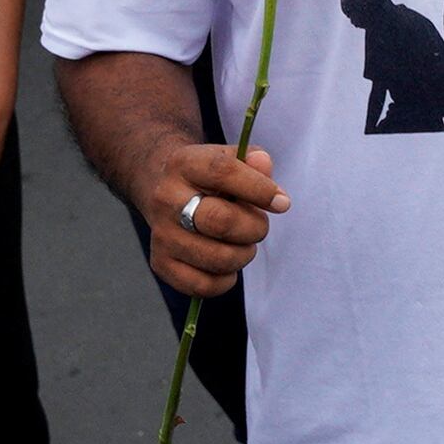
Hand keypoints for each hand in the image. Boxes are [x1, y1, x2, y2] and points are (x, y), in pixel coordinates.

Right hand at [135, 134, 283, 295]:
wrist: (161, 187)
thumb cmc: (207, 178)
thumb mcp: (228, 158)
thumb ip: (252, 160)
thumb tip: (264, 165)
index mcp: (185, 164)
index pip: (224, 172)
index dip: (260, 189)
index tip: (282, 203)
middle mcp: (167, 198)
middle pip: (221, 221)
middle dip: (254, 228)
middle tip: (259, 226)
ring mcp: (161, 234)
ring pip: (217, 258)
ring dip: (243, 255)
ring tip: (243, 244)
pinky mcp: (161, 263)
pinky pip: (203, 285)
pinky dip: (225, 280)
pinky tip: (226, 265)